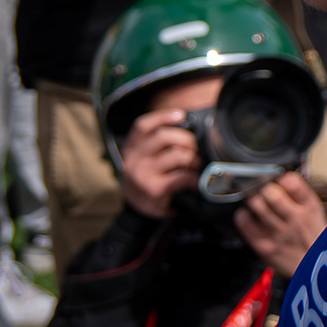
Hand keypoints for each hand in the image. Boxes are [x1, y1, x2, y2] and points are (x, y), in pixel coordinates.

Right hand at [120, 104, 200, 218]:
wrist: (139, 212)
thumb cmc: (149, 181)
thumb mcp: (145, 161)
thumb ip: (158, 146)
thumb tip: (190, 127)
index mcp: (131, 149)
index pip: (142, 125)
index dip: (163, 116)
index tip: (182, 115)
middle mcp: (134, 160)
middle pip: (164, 136)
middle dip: (187, 140)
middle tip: (194, 150)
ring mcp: (143, 174)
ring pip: (177, 155)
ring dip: (193, 160)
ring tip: (195, 167)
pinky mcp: (154, 188)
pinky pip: (182, 176)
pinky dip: (193, 178)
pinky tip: (193, 183)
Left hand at [234, 171, 326, 277]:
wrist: (316, 269)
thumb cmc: (314, 237)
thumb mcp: (317, 212)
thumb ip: (301, 195)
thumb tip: (282, 177)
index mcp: (310, 207)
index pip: (292, 182)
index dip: (281, 177)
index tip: (278, 179)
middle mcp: (295, 219)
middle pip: (271, 193)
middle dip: (263, 187)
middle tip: (262, 189)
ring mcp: (279, 234)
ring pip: (257, 206)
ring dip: (253, 199)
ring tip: (254, 200)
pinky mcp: (265, 246)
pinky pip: (246, 226)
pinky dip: (242, 216)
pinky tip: (247, 215)